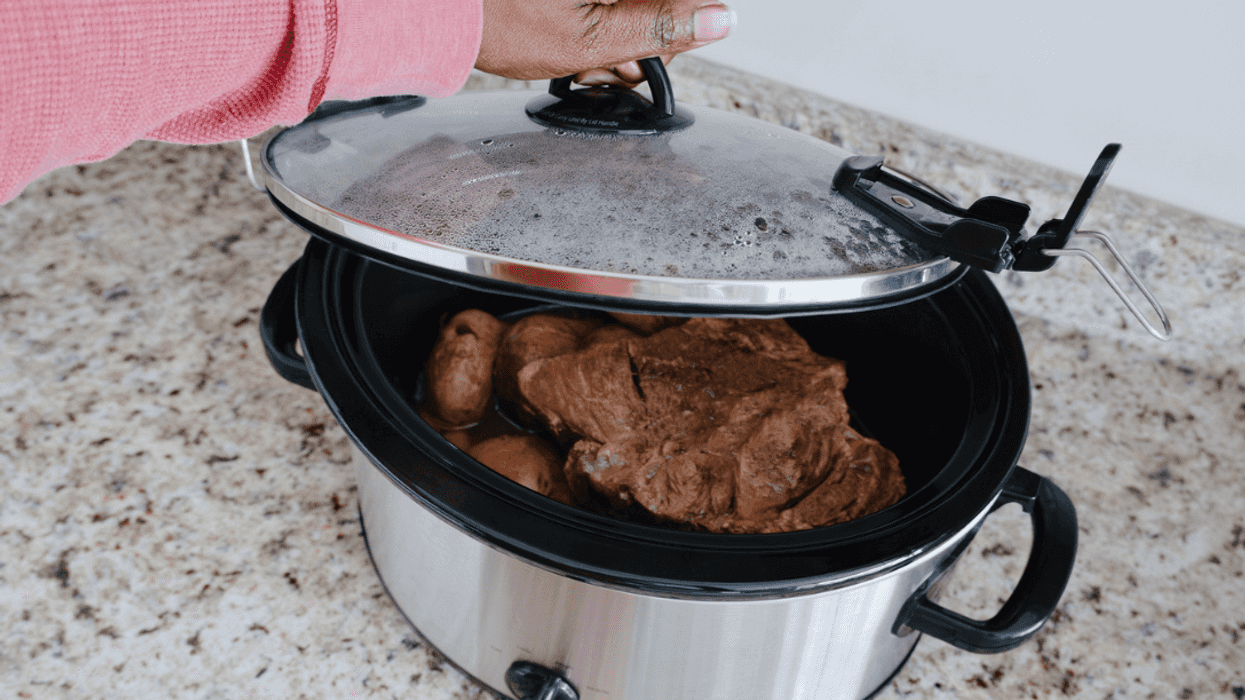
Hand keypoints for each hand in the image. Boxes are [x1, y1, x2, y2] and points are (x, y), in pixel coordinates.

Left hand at [475, 0, 735, 86]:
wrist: (441, 8)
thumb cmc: (499, 19)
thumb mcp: (589, 39)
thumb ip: (662, 27)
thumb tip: (722, 18)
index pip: (686, 5)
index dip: (675, 32)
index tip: (641, 56)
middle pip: (662, 3)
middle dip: (640, 36)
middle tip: (603, 61)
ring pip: (634, 6)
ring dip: (616, 35)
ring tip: (578, 52)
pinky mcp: (584, 2)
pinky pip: (610, 8)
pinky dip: (597, 20)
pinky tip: (570, 34)